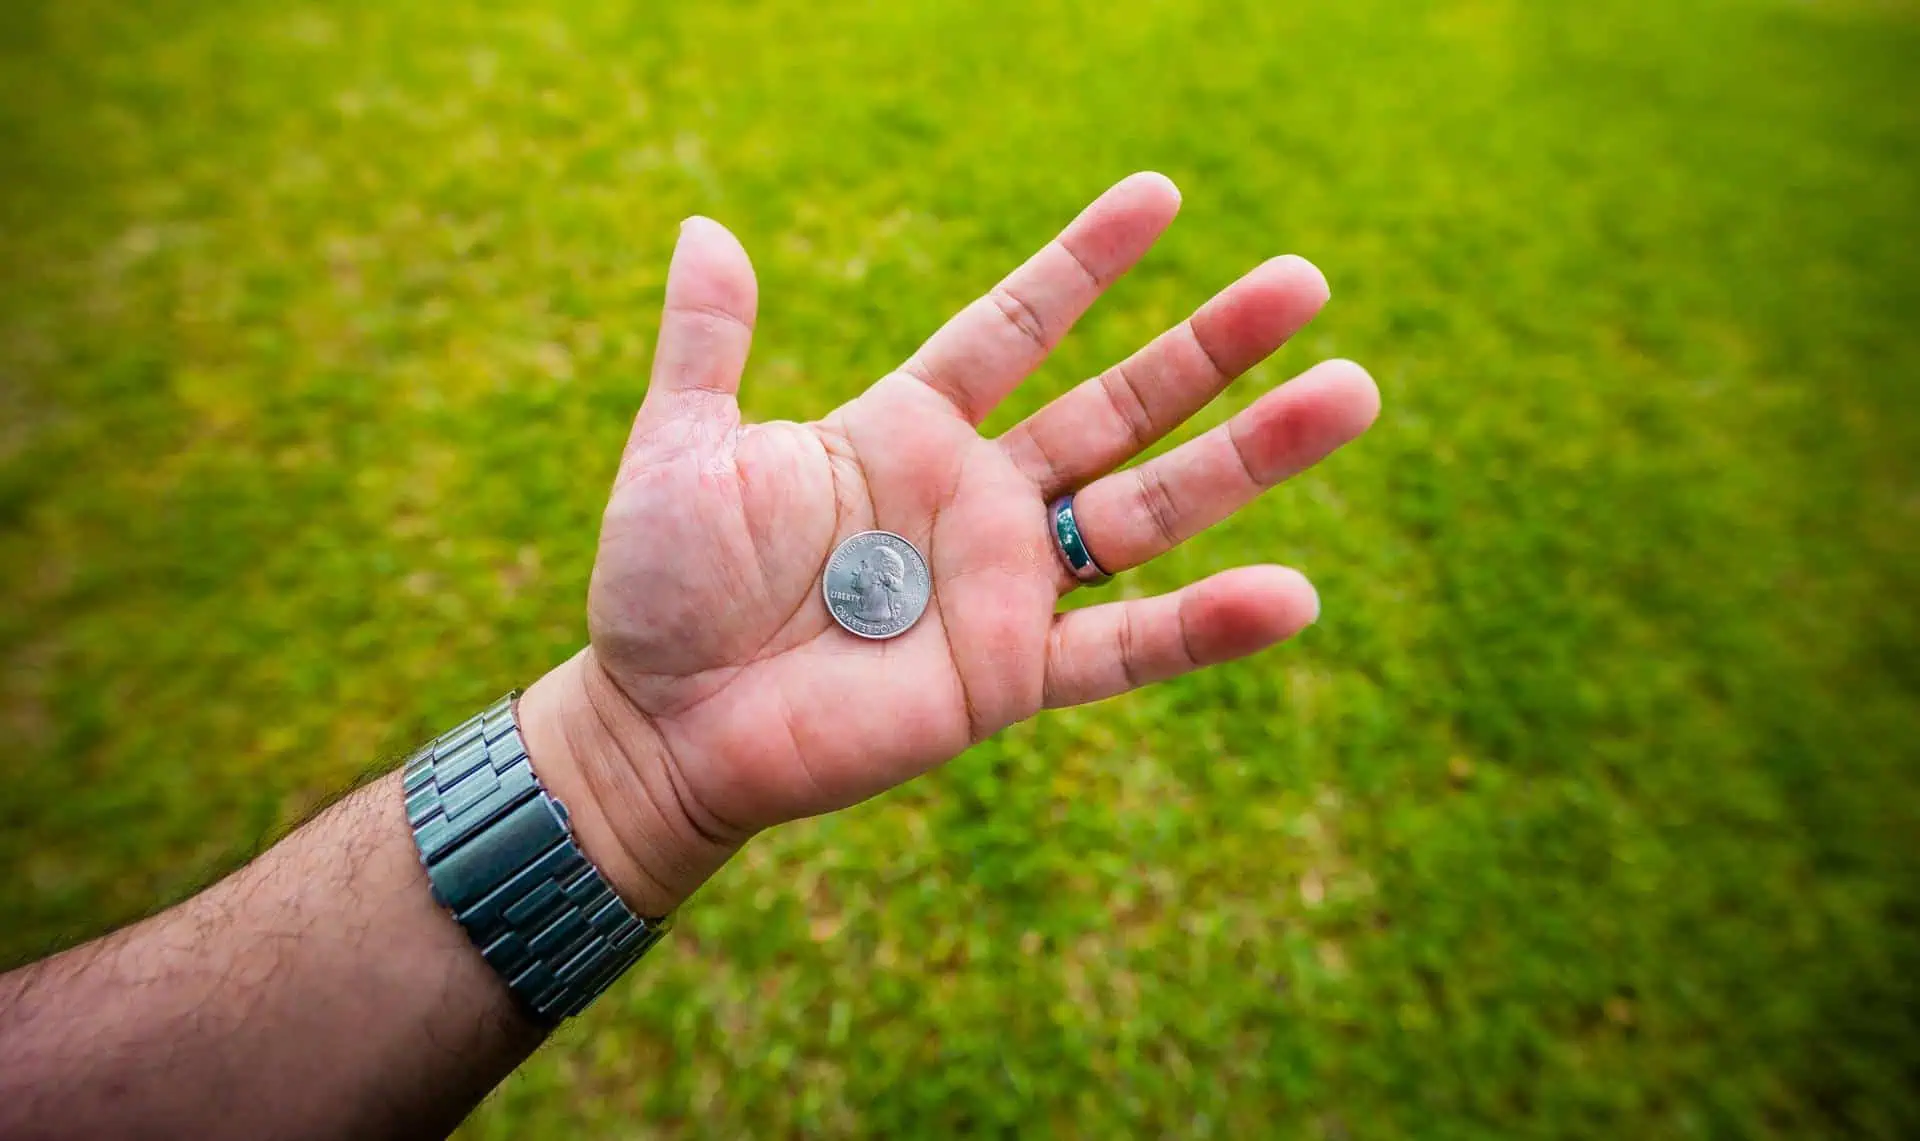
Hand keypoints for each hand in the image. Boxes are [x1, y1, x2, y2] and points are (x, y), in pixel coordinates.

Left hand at [521, 174, 1378, 914]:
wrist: (656, 723)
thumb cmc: (660, 588)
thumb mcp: (680, 448)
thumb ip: (708, 345)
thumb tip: (707, 230)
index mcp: (905, 430)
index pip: (1015, 329)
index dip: (1084, 266)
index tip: (1161, 195)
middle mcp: (976, 499)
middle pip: (1118, 409)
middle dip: (1210, 348)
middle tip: (1307, 281)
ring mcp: (1001, 587)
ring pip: (1149, 511)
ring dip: (1250, 459)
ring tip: (1353, 394)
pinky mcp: (1007, 677)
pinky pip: (1123, 650)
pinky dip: (1205, 629)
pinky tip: (1292, 595)